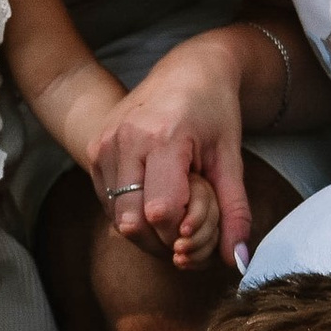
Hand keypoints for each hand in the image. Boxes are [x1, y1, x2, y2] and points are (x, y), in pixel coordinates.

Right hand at [93, 35, 252, 266]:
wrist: (186, 69)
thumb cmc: (213, 111)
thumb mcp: (231, 158)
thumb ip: (234, 210)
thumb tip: (237, 261)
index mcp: (162, 138)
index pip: (160, 212)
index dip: (179, 234)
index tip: (197, 229)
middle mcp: (125, 140)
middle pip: (132, 223)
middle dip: (160, 242)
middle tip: (185, 234)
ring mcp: (103, 145)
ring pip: (116, 218)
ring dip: (145, 232)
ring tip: (172, 214)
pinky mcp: (93, 151)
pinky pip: (107, 204)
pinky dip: (131, 215)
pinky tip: (153, 200)